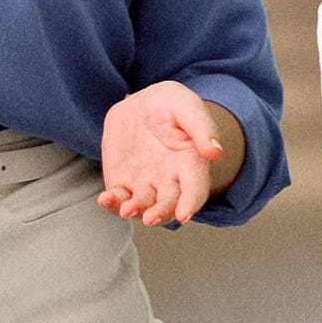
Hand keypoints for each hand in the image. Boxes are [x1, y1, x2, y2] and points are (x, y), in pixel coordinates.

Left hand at [95, 81, 228, 227]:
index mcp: (190, 165)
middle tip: (150, 218)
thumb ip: (201, 127)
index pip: (195, 191)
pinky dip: (112, 204)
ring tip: (126, 209)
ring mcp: (145, 184)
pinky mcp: (122, 183)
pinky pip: (117, 199)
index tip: (183, 214)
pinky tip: (105, 199)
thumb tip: (215, 152)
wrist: (141, 105)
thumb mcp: (186, 106)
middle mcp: (169, 181)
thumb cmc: (170, 105)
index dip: (191, 204)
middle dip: (160, 214)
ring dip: (134, 212)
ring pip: (142, 208)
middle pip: (168, 205)